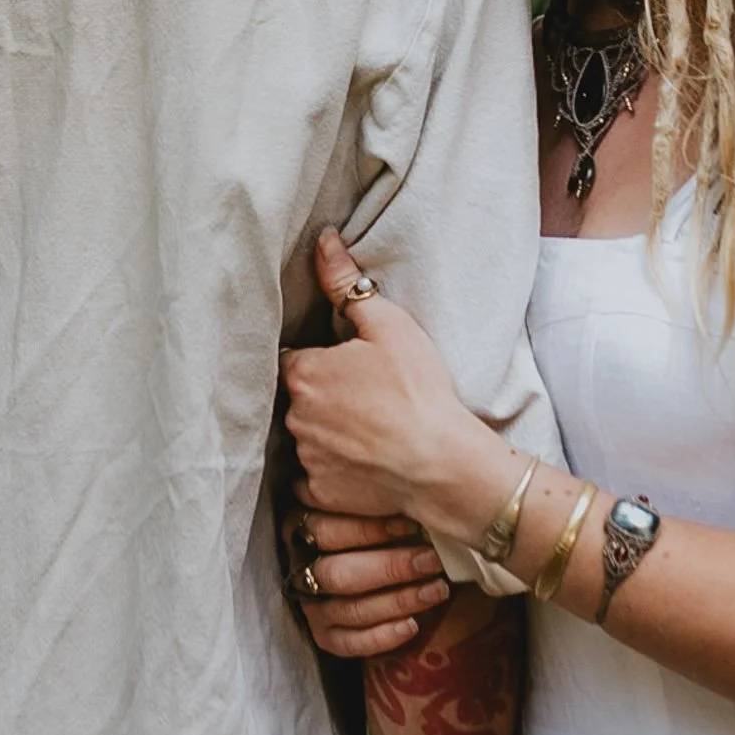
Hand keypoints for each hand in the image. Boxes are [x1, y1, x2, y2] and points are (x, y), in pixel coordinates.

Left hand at [280, 232, 497, 530]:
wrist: (443, 464)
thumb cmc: (418, 389)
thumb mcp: (388, 324)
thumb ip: (346, 284)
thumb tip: (322, 241)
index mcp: (304, 374)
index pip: (291, 360)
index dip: (316, 360)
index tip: (341, 366)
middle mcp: (295, 418)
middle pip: (297, 400)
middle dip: (320, 397)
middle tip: (360, 398)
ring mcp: (307, 459)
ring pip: (305, 440)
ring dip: (324, 435)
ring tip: (365, 432)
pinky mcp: (321, 493)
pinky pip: (313, 480)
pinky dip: (331, 472)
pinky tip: (361, 464)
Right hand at [291, 482, 448, 657]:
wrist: (380, 575)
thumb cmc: (380, 531)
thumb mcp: (373, 511)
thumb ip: (382, 505)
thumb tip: (417, 500)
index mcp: (302, 528)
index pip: (327, 529)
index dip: (370, 528)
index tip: (412, 524)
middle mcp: (300, 568)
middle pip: (337, 573)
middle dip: (390, 568)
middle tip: (431, 561)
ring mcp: (310, 606)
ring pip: (348, 609)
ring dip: (397, 601)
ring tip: (436, 591)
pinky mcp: (324, 636)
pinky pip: (348, 643)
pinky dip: (381, 636)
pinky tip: (412, 626)